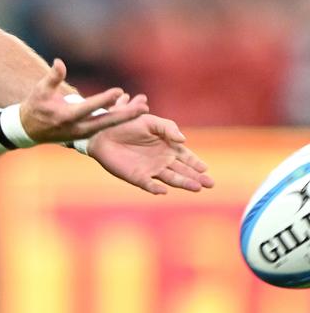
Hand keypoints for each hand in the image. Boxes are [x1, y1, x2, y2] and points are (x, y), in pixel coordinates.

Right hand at [19, 59, 148, 143]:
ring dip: (126, 118)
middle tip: (143, 108)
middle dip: (125, 115)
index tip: (118, 91)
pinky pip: (105, 126)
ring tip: (143, 109)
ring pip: (108, 125)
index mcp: (66, 116)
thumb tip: (60, 62)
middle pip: (105, 121)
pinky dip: (118, 119)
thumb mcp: (40, 90)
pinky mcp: (86, 135)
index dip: (104, 100)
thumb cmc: (35, 106)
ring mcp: (82, 133)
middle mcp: (77, 128)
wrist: (28, 129)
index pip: (89, 107)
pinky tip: (131, 112)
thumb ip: (52, 77)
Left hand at [87, 95, 214, 194]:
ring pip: (171, 178)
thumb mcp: (150, 121)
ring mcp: (150, 170)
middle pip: (183, 171)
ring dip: (183, 183)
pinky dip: (155, 188)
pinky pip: (148, 185)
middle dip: (196, 177)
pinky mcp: (136, 177)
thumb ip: (168, 128)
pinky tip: (163, 190)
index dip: (196, 163)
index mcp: (167, 147)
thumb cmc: (127, 123)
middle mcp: (162, 161)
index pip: (186, 157)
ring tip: (197, 187)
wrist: (102, 130)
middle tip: (210, 183)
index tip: (205, 168)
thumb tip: (183, 141)